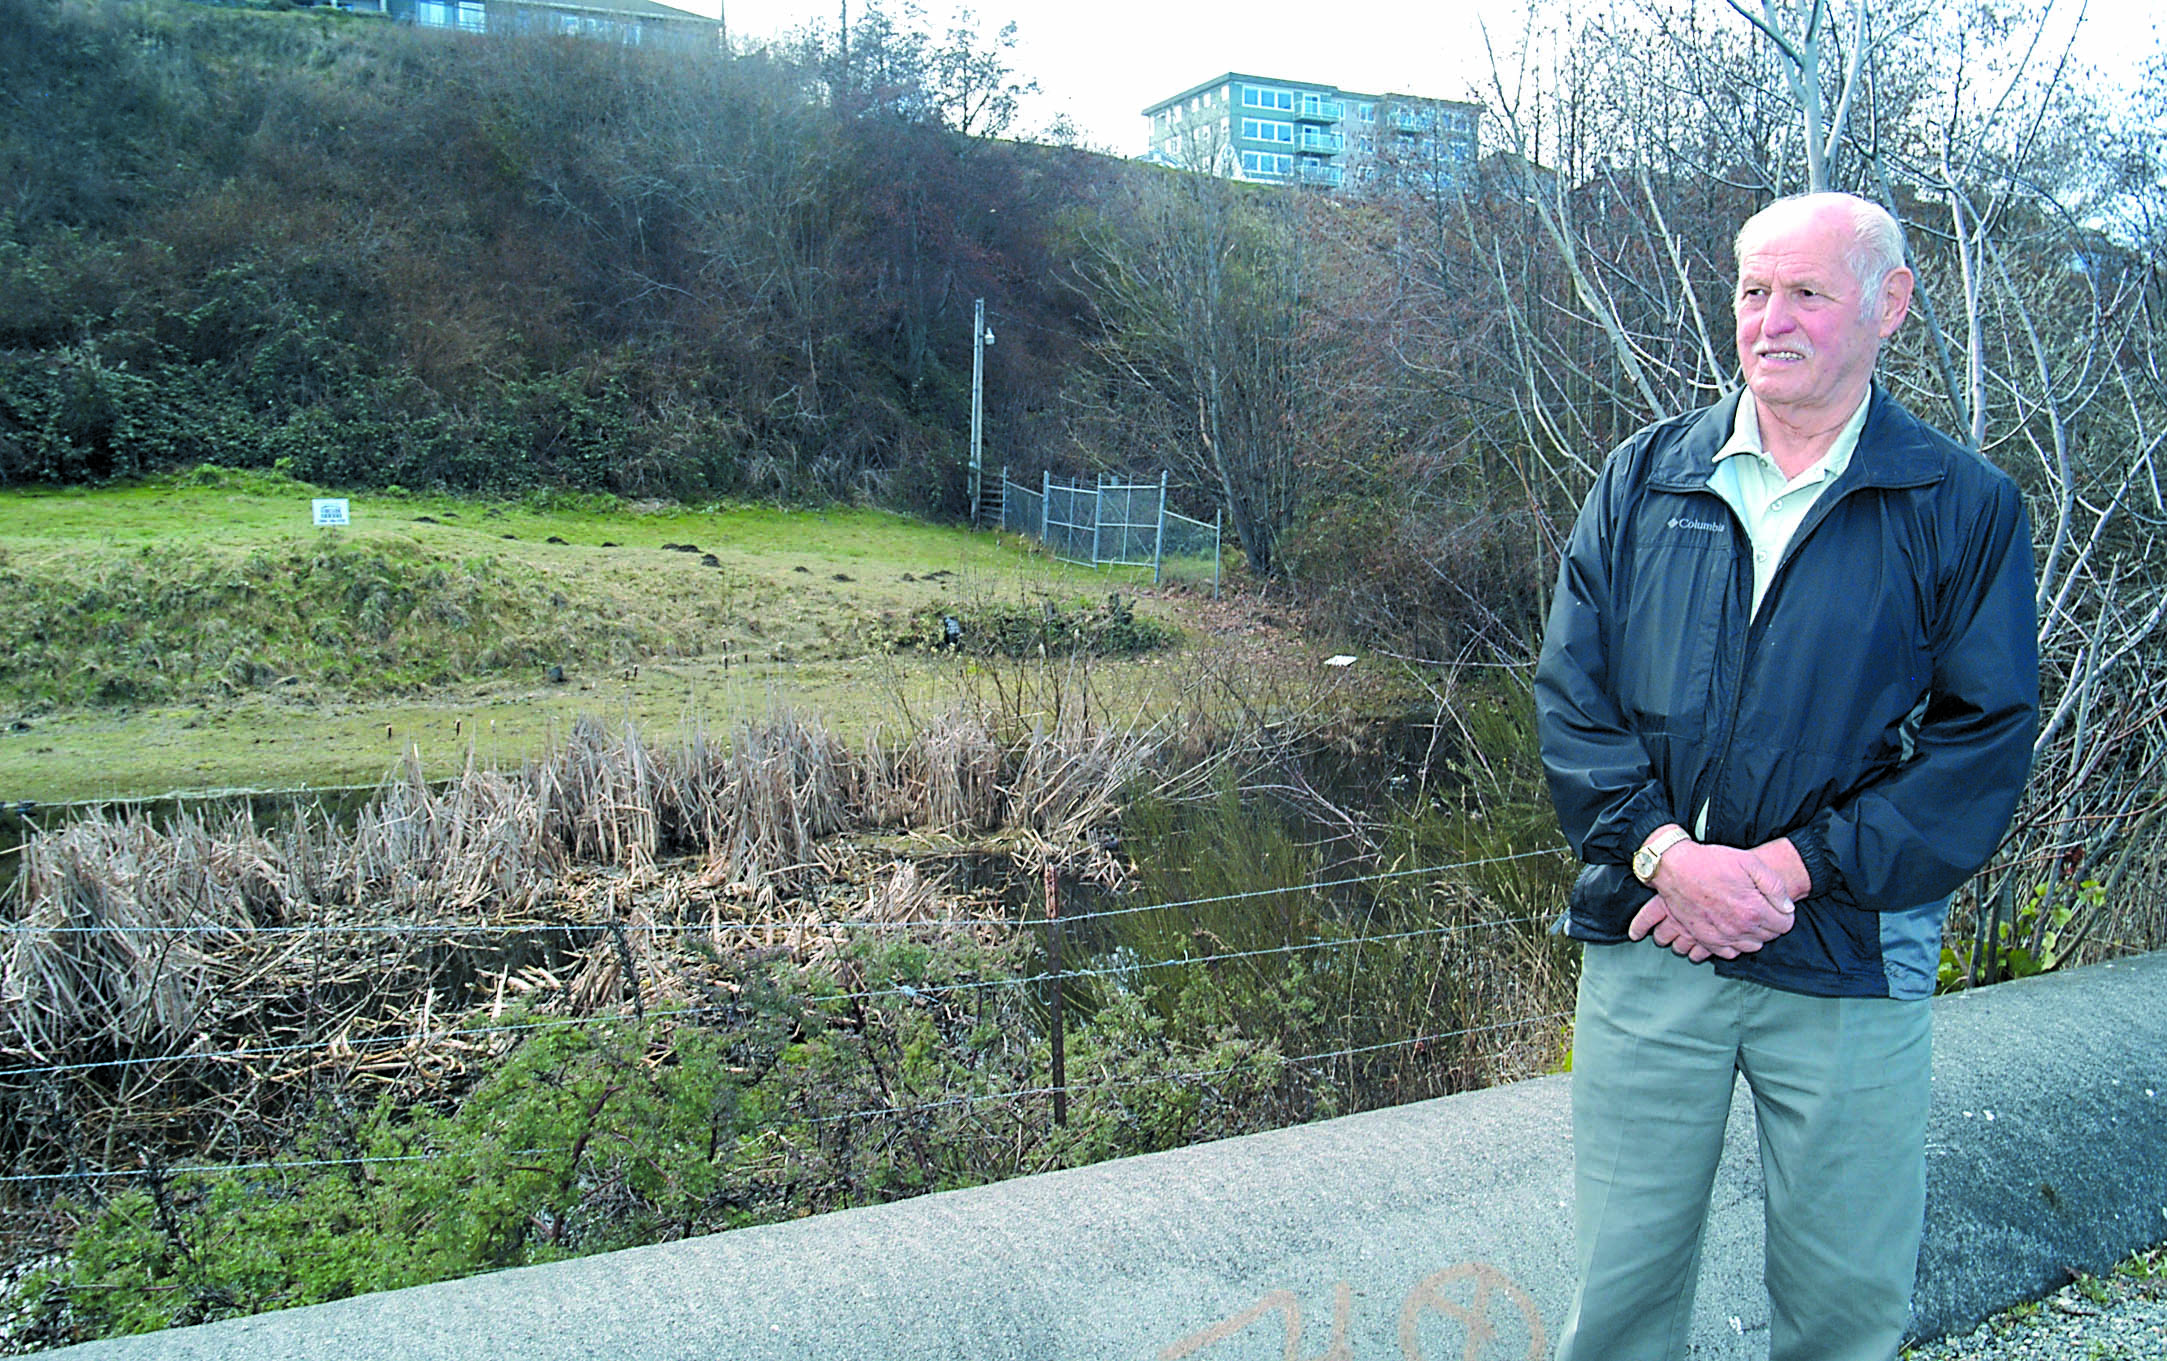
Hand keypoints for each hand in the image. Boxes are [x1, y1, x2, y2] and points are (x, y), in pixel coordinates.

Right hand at [1628, 841, 1795, 958]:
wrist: (1675, 868)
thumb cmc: (1710, 862)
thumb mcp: (1750, 862)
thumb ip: (1775, 886)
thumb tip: (1787, 907)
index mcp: (1753, 909)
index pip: (1784, 925)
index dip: (1784, 914)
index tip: (1777, 906)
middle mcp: (1739, 927)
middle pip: (1769, 937)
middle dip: (1770, 924)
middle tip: (1761, 908)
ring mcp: (1721, 936)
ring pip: (1751, 947)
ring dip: (1753, 935)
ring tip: (1747, 918)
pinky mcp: (1705, 938)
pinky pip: (1728, 953)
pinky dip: (1734, 945)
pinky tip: (1732, 930)